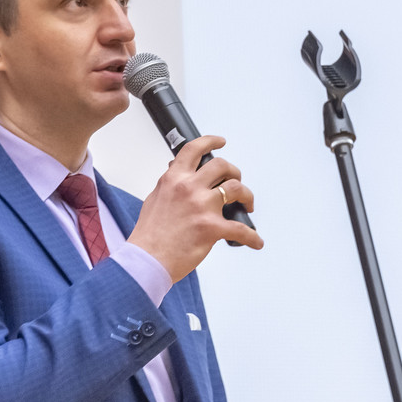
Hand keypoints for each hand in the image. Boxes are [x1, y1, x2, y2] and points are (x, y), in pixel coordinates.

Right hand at [127, 135, 261, 281]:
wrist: (147, 260)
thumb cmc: (149, 235)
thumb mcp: (155, 199)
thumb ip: (170, 185)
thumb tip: (178, 173)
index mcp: (173, 179)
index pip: (194, 150)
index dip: (210, 141)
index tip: (220, 141)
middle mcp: (189, 188)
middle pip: (222, 166)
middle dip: (234, 172)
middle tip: (236, 180)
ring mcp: (202, 206)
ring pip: (237, 188)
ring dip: (247, 196)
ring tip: (247, 205)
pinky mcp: (212, 228)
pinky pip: (241, 229)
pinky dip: (252, 237)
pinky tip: (255, 241)